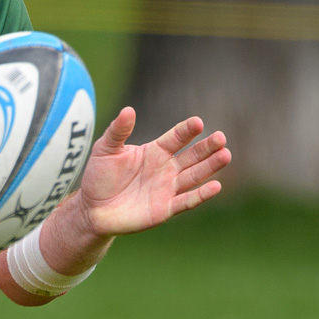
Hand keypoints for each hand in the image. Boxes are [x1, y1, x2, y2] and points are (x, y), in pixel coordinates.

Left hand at [76, 110, 230, 238]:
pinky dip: (201, 195)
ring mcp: (168, 189)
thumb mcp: (105, 149)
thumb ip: (118, 130)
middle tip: (221, 138)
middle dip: (207, 147)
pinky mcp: (165, 209)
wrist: (92, 209)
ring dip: (210, 167)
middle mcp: (167, 168)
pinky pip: (186, 201)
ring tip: (225, 155)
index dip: (187, 130)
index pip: (176, 137)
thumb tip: (128, 110)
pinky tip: (216, 186)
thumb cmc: (99, 176)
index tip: (198, 122)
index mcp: (155, 151)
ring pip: (194, 176)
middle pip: (192, 156)